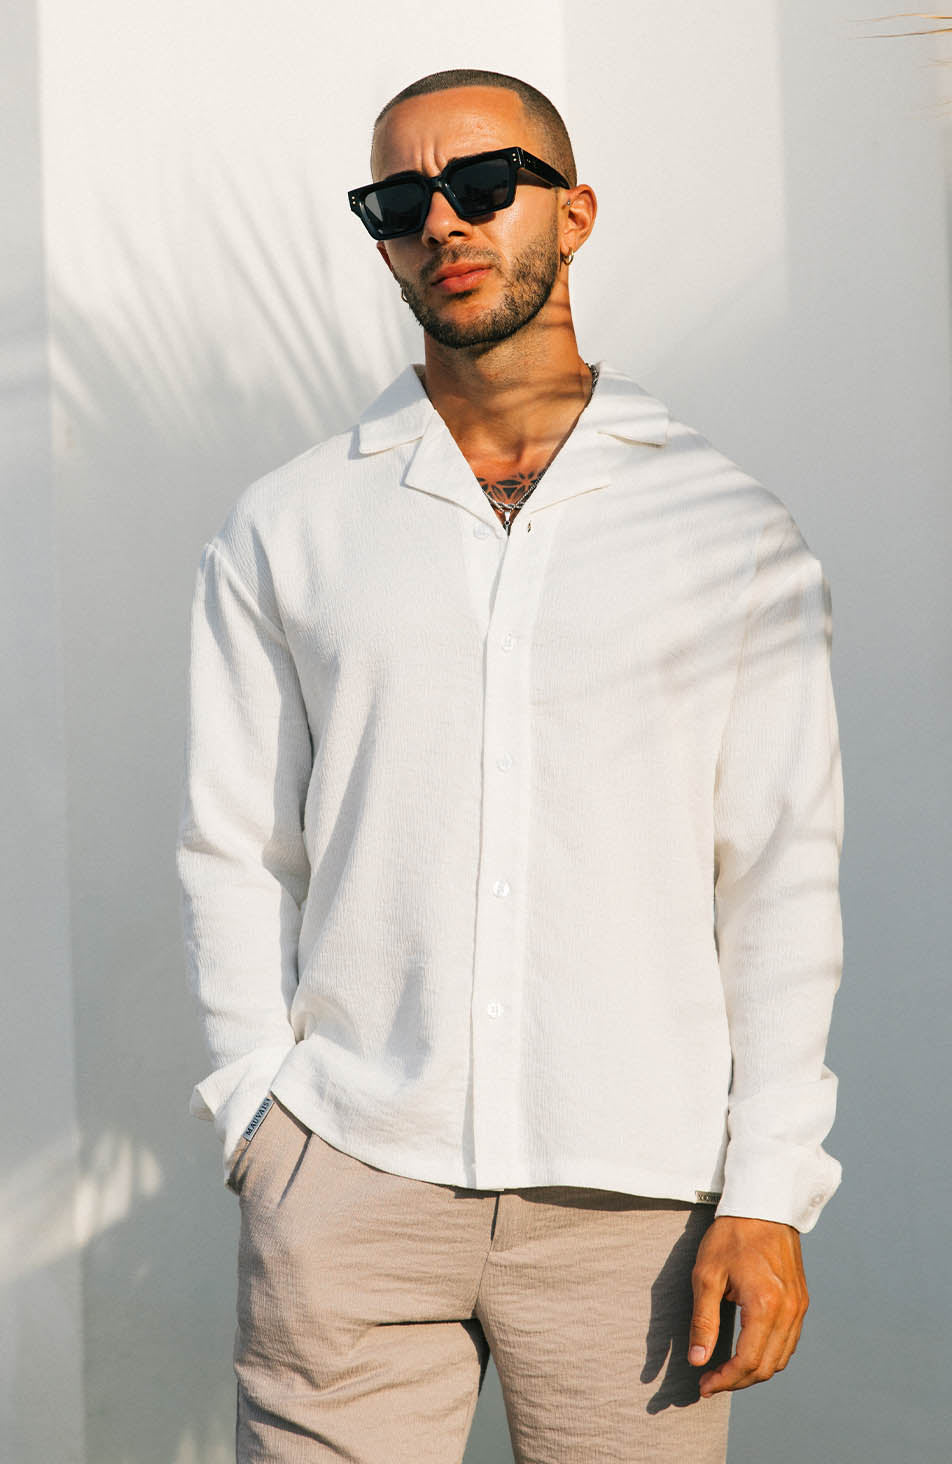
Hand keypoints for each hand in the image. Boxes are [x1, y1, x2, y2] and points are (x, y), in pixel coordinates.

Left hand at [687, 1215, 808, 1395]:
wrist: (762, 1204)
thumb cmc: (731, 1235)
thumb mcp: (707, 1274)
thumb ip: (703, 1321)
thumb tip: (698, 1360)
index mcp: (765, 1305)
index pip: (748, 1362)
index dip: (725, 1381)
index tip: (703, 1386)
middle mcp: (789, 1311)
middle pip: (767, 1367)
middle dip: (738, 1381)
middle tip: (711, 1381)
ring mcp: (799, 1307)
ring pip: (781, 1359)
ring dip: (755, 1371)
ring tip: (727, 1369)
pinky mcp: (801, 1301)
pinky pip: (789, 1342)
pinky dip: (770, 1355)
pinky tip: (749, 1350)